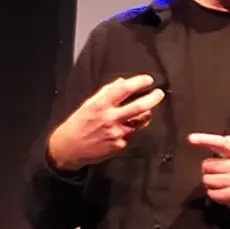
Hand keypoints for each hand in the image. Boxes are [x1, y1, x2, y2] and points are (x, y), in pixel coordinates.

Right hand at [47, 75, 163, 170]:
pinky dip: (131, 128)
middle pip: (139, 106)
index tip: (148, 80)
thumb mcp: (88, 105)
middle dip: (153, 98)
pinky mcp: (120, 144)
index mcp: (100, 105)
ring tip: (144, 111)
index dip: (139, 82)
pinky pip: (132, 133)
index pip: (123, 89)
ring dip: (145, 114)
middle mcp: (110, 118)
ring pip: (140, 121)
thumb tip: (122, 82)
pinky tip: (122, 129)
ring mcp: (117, 132)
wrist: (69, 148)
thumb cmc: (78, 124)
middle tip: (159, 93)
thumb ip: (106, 93)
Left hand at [187, 133, 229, 219]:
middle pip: (207, 165)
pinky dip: (215, 195)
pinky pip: (212, 193)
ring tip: (224, 186)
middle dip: (209, 172)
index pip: (222, 143)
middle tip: (221, 176)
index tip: (191, 138)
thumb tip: (225, 138)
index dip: (205, 140)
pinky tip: (225, 194)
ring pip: (207, 180)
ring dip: (212, 185)